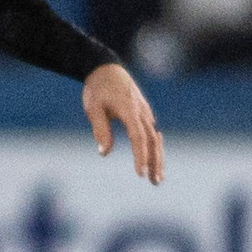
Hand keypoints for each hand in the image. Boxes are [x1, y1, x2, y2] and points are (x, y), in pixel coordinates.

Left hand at [83, 63, 163, 183]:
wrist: (106, 69)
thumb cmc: (97, 89)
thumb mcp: (93, 108)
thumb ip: (101, 130)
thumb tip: (105, 153)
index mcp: (130, 111)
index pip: (138, 138)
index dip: (140, 156)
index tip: (140, 173)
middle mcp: (142, 113)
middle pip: (153, 141)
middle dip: (155, 162)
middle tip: (155, 182)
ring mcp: (145, 113)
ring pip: (156, 139)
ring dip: (158, 158)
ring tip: (158, 178)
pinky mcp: (144, 113)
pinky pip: (153, 133)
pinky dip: (156, 148)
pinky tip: (156, 161)